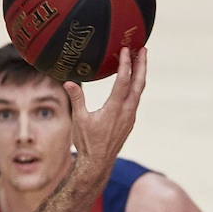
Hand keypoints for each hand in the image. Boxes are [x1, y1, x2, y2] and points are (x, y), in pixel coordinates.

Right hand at [63, 47, 146, 179]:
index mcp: (114, 109)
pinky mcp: (130, 121)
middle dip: (141, 64)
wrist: (98, 163)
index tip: (126, 49)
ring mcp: (130, 116)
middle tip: (143, 48)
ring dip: (140, 75)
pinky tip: (133, 83)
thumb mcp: (79, 119)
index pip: (123, 81)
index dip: (126, 64)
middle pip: (138, 83)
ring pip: (139, 91)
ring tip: (141, 61)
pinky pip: (136, 99)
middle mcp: (126, 111)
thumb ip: (77, 99)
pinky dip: (136, 87)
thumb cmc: (87, 142)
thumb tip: (69, 82)